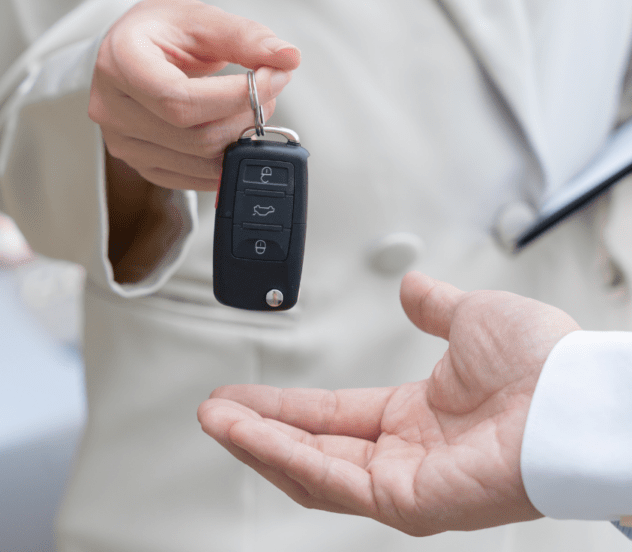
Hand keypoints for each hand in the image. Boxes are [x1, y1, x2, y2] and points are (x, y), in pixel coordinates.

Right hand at [90, 0, 299, 191]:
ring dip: (239, 140)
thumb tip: (286, 58)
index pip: (179, 100)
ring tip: (249, 108)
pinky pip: (191, 179)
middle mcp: (113, 109)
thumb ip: (243, 37)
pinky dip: (223, 161)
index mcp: (120, 64)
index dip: (234, 98)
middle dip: (245, 117)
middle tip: (267, 91)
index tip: (271, 79)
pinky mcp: (140, 164)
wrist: (128, 50)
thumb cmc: (154, 31)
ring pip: (198, 162)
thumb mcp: (197, 18)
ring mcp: (124, 143)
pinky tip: (233, 133)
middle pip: (194, 136)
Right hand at [198, 271, 580, 534]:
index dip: (281, 406)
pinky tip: (249, 433)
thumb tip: (413, 286)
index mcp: (417, 417)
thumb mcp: (475, 318)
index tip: (241, 394)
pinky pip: (332, 480)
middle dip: (257, 428)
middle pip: (311, 447)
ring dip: (258, 443)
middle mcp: (407, 455)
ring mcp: (405, 483)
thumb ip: (434, 307)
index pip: (330, 416)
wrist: (575, 394)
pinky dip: (283, 455)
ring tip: (216, 421)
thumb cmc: (546, 364)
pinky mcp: (407, 503)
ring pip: (312, 469)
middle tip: (213, 412)